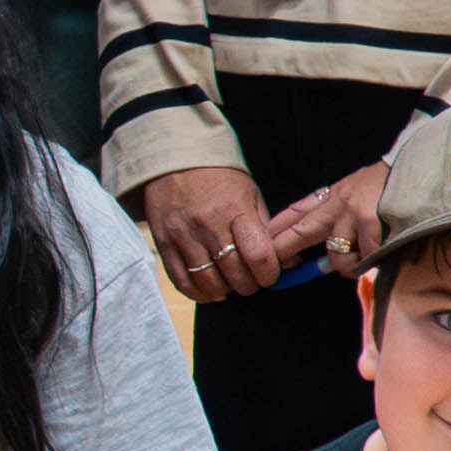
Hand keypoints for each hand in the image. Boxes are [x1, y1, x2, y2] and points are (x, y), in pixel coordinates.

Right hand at [132, 167, 271, 303]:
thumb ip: (264, 228)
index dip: (268, 274)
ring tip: (228, 285)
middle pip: (235, 275)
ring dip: (223, 291)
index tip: (268, 275)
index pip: (259, 257)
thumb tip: (287, 260)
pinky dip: (197, 292)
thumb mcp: (249, 194)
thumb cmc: (217, 177)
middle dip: (248, 285)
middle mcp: (209, 225)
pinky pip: (181, 280)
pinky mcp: (163, 243)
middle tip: (249, 281)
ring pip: (208, 283)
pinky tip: (206, 289)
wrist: (175, 158)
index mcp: (236, 211)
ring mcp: (183, 236)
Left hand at [256, 162, 388, 290]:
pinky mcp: (370, 222)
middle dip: (284, 251)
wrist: (418, 169)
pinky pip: (363, 258)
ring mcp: (352, 213)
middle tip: (274, 266)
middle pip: (301, 233)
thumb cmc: (387, 187)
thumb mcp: (354, 191)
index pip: (295, 212)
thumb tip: (317, 251)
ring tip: (359, 258)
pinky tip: (378, 253)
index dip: (276, 229)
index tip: (261, 242)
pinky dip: (369, 262)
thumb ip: (335, 213)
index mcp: (331, 195)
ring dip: (346, 264)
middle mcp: (337, 203)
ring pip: (336, 256)